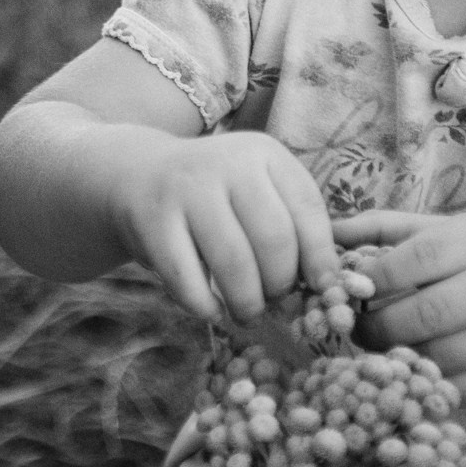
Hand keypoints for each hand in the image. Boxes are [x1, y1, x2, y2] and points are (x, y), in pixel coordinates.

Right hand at [103, 130, 336, 322]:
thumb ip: (292, 225)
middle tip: (273, 302)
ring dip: (246, 302)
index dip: (320, 258)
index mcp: (264, 153)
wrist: (137, 175)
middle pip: (274, 241)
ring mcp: (187, 189)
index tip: (320, 289)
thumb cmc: (215, 195)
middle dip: (280, 285)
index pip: (308, 212)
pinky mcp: (153, 220)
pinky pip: (187, 278)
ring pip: (233, 263)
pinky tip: (211, 310)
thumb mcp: (257, 189)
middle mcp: (227, 163)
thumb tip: (327, 287)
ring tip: (246, 312)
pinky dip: (205, 306)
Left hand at [333, 211, 465, 404]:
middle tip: (355, 331)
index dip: (374, 278)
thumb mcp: (434, 232)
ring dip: (397, 360)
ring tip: (377, 352)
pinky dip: (422, 386)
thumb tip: (323, 231)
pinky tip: (406, 373)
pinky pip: (456, 390)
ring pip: (441, 357)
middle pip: (428, 313)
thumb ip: (378, 228)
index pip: (418, 258)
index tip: (347, 291)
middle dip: (378, 327)